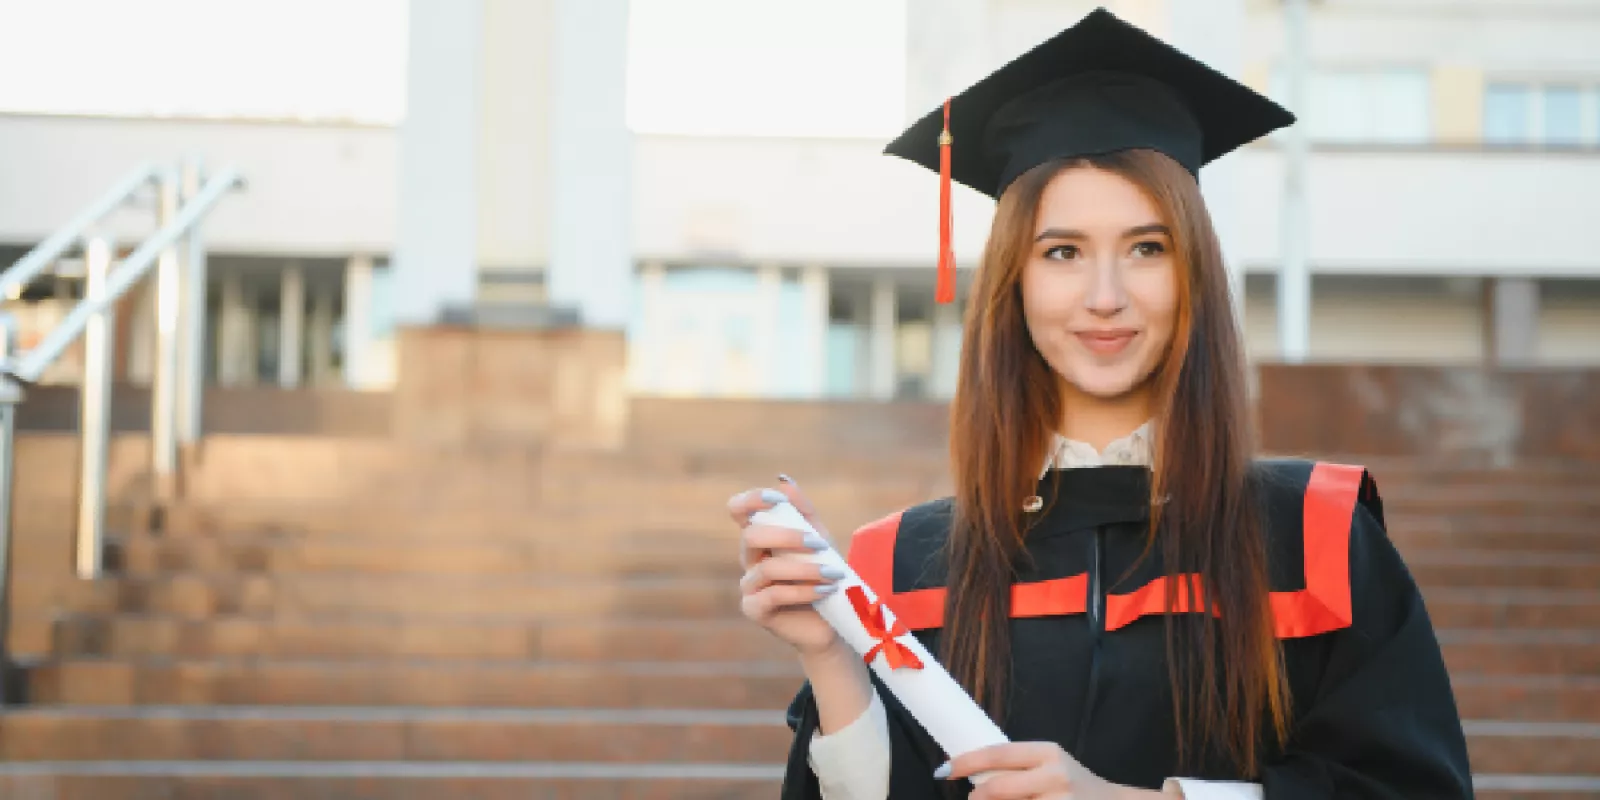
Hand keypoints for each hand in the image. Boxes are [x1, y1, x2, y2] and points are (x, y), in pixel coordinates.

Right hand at [729, 476, 843, 655]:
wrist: (832, 624)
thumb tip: (782, 480)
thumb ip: (803, 513)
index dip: (750, 500)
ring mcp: (748, 586)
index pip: (739, 510)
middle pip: (751, 535)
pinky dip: (803, 590)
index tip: (775, 498)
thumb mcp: (819, 542)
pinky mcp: (753, 610)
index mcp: (761, 539)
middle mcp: (749, 560)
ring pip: (767, 568)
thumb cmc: (824, 578)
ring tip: (834, 574)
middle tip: (820, 543)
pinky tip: (825, 590)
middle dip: (787, 536)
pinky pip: (773, 595)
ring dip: (805, 569)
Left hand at [941, 742, 1162, 799]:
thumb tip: (974, 775)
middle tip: (972, 798)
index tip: (945, 769)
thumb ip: (1019, 768)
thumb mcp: (1050, 767)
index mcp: (1048, 752)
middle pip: (999, 787)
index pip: (998, 753)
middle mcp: (1055, 774)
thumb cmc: (1074, 786)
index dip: (967, 761)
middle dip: (979, 795)